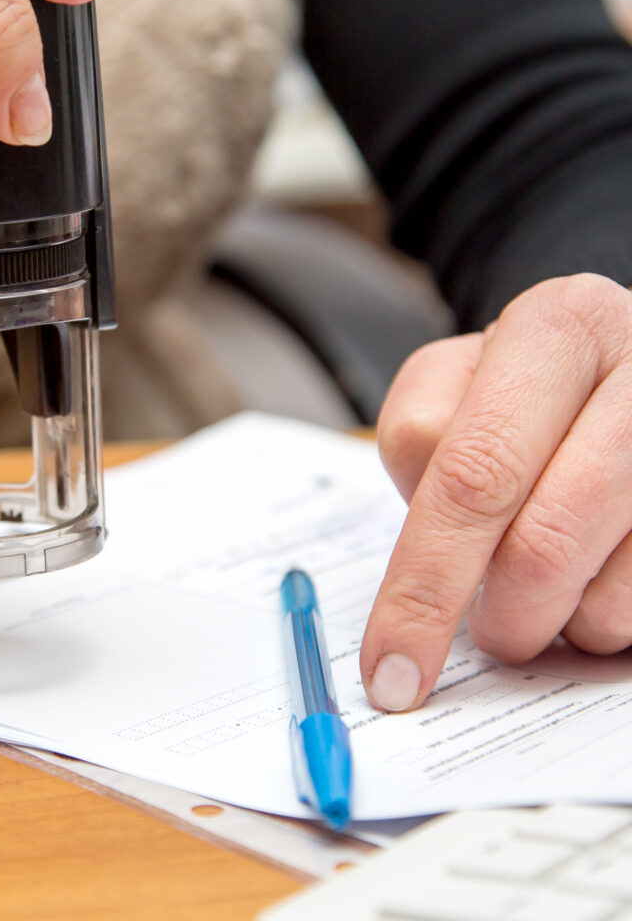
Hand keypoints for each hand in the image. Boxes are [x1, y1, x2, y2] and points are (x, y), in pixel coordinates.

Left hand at [361, 273, 631, 710]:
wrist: (629, 361)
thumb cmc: (527, 385)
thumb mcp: (453, 379)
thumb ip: (422, 447)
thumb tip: (426, 563)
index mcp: (558, 328)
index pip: (472, 474)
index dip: (422, 584)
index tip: (388, 667)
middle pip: (545, 542)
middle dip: (500, 616)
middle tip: (487, 635)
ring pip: (610, 592)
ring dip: (562, 622)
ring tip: (544, 590)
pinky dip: (611, 617)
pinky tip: (597, 580)